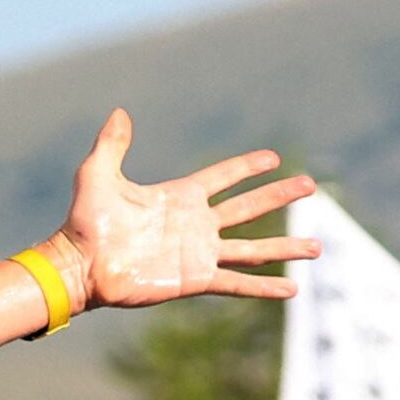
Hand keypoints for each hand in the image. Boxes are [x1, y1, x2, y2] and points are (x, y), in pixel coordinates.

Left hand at [56, 112, 317, 311]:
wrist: (80, 266)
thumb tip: (119, 111)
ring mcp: (198, 253)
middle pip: (248, 208)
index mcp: (180, 197)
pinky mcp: (195, 279)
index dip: (246, 168)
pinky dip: (263, 286)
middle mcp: (195, 225)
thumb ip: (112, 144)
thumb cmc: (85, 222)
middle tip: (311, 185)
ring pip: (252, 249)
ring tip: (318, 248)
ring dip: (285, 247)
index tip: (272, 159)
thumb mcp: (98, 174)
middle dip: (279, 196)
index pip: (222, 177)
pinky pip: (237, 283)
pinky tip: (291, 288)